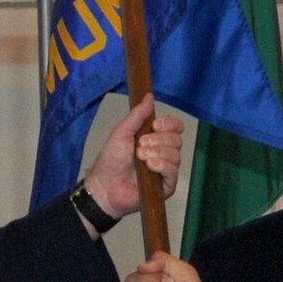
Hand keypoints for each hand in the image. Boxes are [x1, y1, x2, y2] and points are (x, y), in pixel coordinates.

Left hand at [83, 94, 184, 220]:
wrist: (105, 185)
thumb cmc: (111, 160)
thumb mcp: (122, 133)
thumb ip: (137, 115)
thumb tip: (149, 96)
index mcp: (156, 138)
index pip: (176, 127)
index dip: (169, 124)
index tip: (154, 125)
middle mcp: (164, 153)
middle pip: (177, 139)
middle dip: (158, 140)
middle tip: (140, 145)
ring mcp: (166, 170)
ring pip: (176, 155)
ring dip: (157, 153)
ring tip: (140, 158)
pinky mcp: (167, 185)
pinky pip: (173, 171)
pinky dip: (161, 165)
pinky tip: (149, 166)